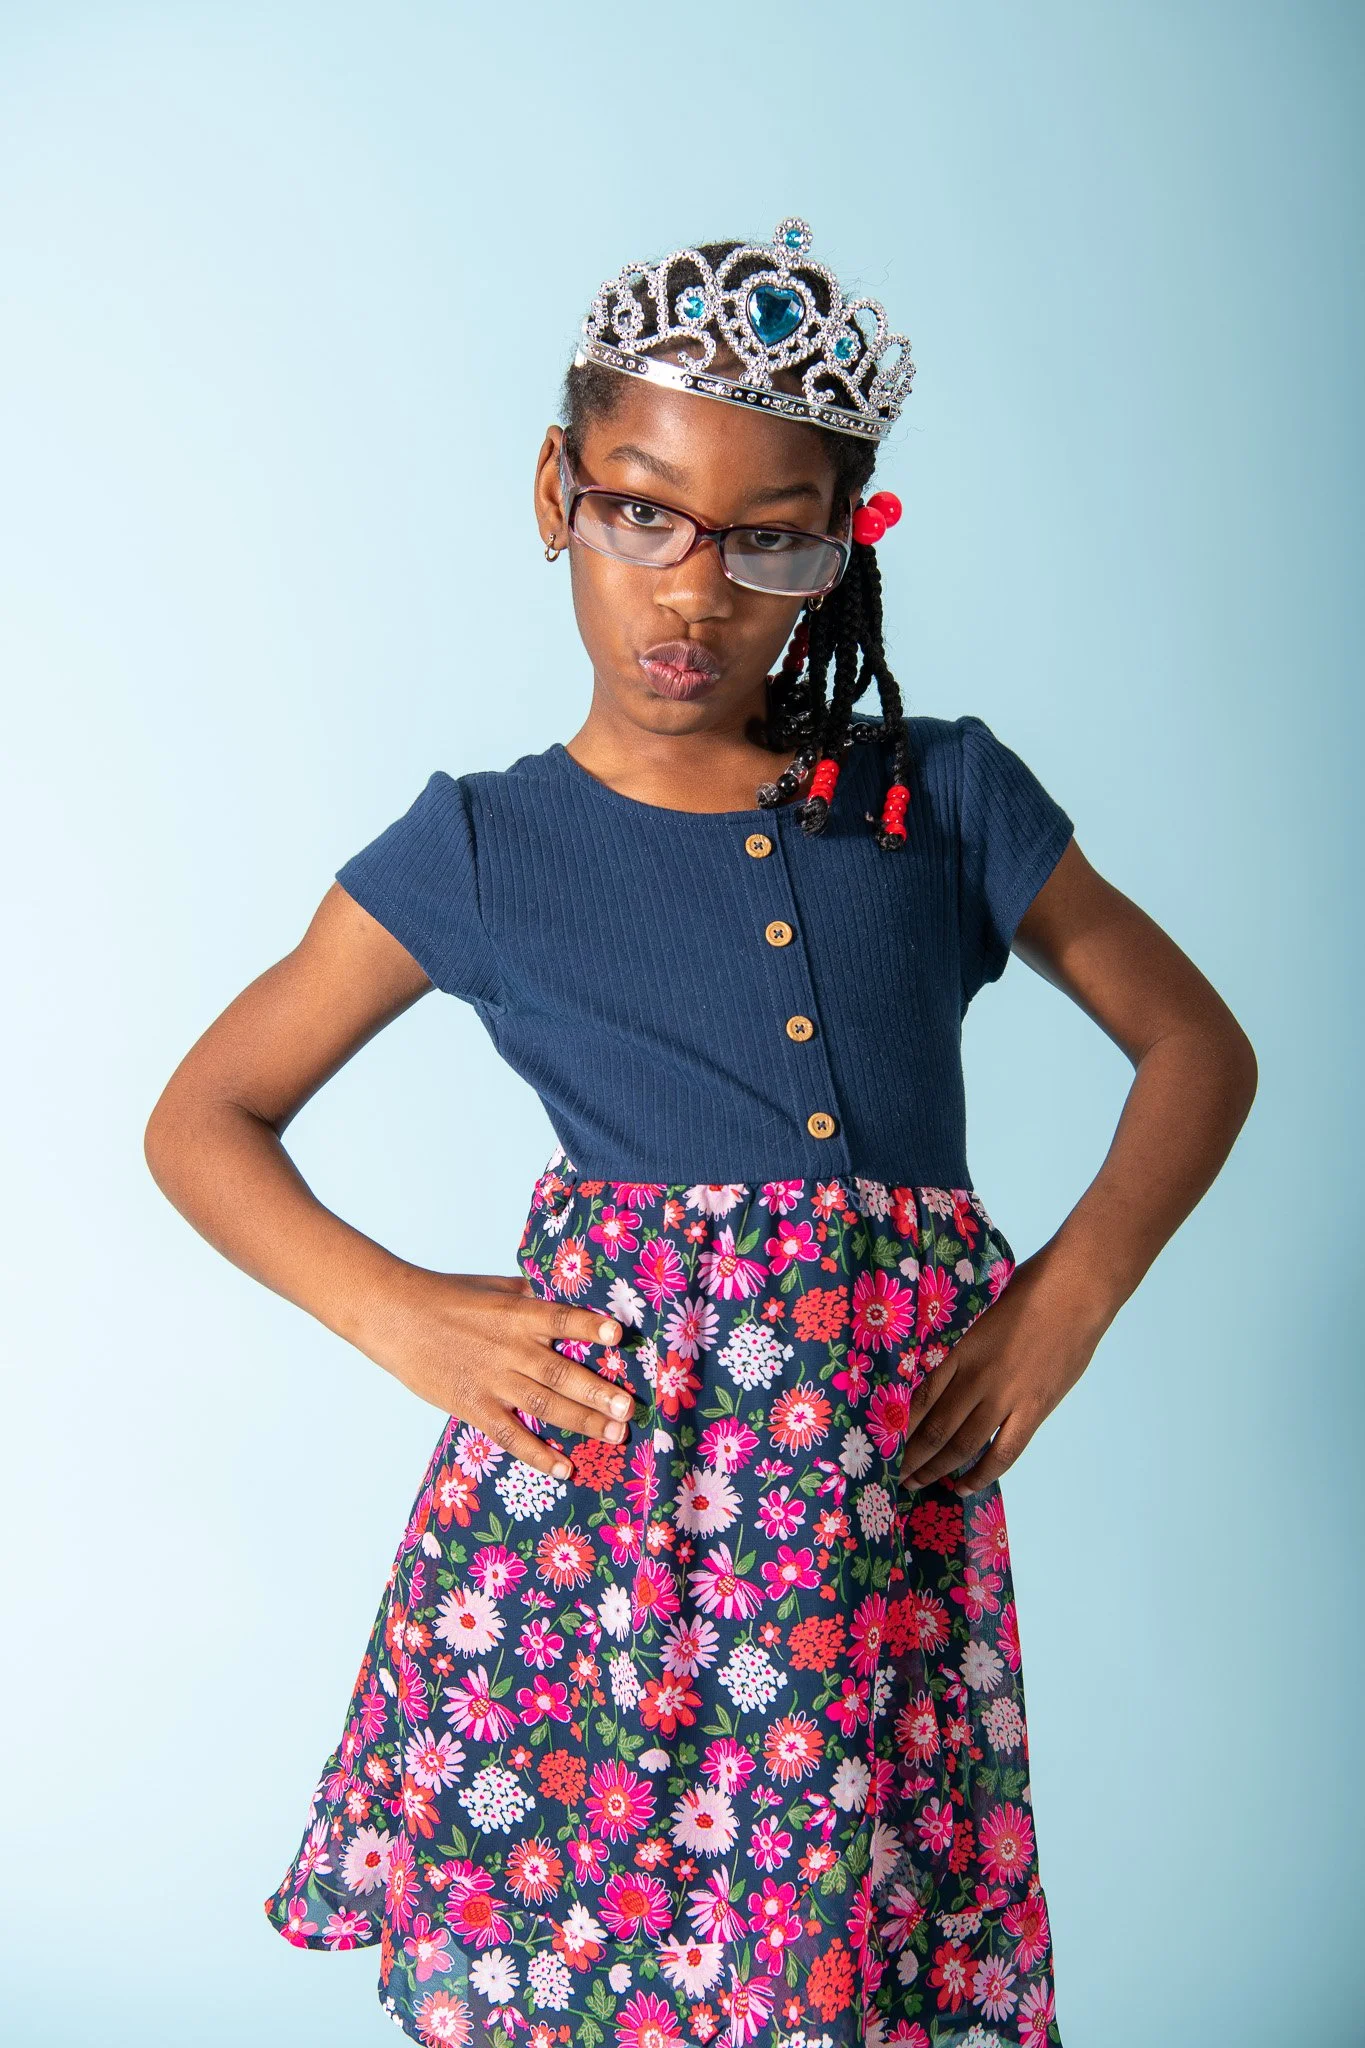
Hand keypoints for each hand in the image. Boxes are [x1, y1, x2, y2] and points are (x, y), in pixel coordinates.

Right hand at [369, 1268, 631, 1480]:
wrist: (394, 1315)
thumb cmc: (446, 1296)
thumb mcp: (493, 1286)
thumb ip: (531, 1296)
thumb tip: (565, 1295)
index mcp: (516, 1312)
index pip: (560, 1317)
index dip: (589, 1326)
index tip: (618, 1335)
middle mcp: (509, 1347)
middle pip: (559, 1371)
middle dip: (597, 1391)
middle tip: (629, 1408)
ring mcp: (491, 1379)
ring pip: (543, 1403)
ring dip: (581, 1421)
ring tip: (615, 1433)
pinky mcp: (472, 1405)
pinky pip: (509, 1434)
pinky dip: (536, 1453)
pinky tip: (563, 1468)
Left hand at [897, 1250, 1102, 1493]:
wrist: (1077, 1290)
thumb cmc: (1025, 1288)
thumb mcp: (975, 1307)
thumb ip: (952, 1336)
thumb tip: (922, 1354)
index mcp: (957, 1348)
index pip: (917, 1396)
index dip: (894, 1424)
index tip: (877, 1440)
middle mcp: (977, 1377)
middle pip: (934, 1428)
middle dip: (909, 1456)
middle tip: (890, 1474)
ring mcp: (1007, 1396)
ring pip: (963, 1445)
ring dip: (937, 1469)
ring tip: (916, 1484)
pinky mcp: (1034, 1409)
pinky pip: (1004, 1453)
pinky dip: (983, 1474)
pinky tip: (964, 1487)